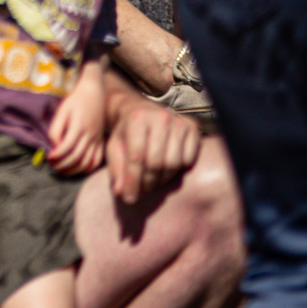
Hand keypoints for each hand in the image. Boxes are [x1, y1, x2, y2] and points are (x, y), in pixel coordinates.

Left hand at [45, 82, 106, 176]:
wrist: (94, 93)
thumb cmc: (75, 101)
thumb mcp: (62, 111)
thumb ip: (56, 129)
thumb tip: (54, 146)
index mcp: (78, 127)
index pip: (66, 147)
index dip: (56, 155)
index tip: (48, 158)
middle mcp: (89, 135)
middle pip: (76, 157)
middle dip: (62, 165)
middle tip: (52, 167)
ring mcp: (97, 140)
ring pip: (86, 162)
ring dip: (73, 170)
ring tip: (62, 170)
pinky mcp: (101, 141)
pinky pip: (96, 160)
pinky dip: (87, 168)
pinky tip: (77, 168)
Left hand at [104, 81, 201, 204]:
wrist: (140, 110)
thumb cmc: (126, 132)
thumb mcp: (114, 148)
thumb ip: (117, 170)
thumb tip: (123, 194)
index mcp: (137, 118)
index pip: (137, 157)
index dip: (133, 181)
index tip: (129, 198)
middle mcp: (160, 116)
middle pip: (157, 163)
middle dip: (148, 182)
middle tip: (142, 190)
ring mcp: (178, 120)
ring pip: (173, 163)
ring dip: (162, 179)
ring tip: (152, 180)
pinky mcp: (192, 126)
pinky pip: (188, 159)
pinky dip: (178, 170)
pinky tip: (166, 168)